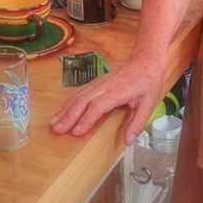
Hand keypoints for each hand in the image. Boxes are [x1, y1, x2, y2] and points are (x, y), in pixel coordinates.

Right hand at [49, 56, 164, 146]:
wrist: (145, 61)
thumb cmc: (148, 83)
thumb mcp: (150, 103)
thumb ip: (138, 122)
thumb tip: (127, 141)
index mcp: (120, 90)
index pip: (99, 104)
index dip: (87, 118)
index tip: (77, 131)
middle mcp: (106, 85)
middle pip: (84, 100)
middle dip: (69, 116)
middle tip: (57, 130)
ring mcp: (99, 82)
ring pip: (78, 95)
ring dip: (64, 109)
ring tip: (53, 124)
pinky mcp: (95, 82)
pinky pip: (79, 92)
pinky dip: (67, 102)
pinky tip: (60, 112)